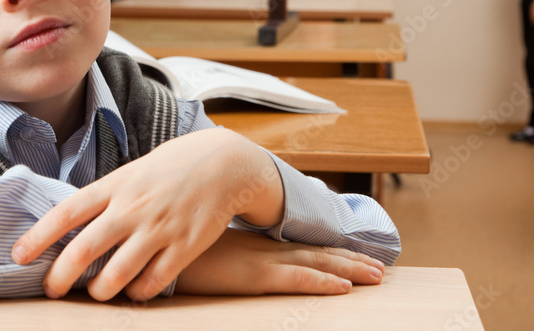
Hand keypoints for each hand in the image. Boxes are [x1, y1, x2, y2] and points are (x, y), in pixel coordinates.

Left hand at [10, 128, 283, 301]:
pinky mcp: (184, 247)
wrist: (224, 163)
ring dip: (100, 291)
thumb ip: (105, 197)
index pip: (67, 213)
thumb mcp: (132, 172)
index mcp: (116, 185)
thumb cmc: (171, 168)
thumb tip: (69, 224)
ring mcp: (159, 228)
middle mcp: (133, 207)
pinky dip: (139, 292)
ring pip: (117, 274)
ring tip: (97, 294)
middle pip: (85, 250)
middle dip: (60, 277)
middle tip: (51, 290)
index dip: (39, 237)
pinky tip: (135, 289)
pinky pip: (153, 282)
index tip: (18, 256)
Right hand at [176, 228, 384, 295]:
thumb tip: (231, 261)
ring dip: (349, 270)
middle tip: (380, 268)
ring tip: (376, 276)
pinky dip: (322, 282)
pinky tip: (343, 287)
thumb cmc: (175, 252)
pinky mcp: (252, 276)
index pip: (303, 247)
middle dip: (351, 260)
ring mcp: (260, 261)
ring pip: (316, 263)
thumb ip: (224, 255)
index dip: (332, 251)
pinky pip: (295, 280)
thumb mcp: (206, 252)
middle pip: (318, 252)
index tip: (357, 255)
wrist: (153, 247)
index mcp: (255, 245)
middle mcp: (264, 249)